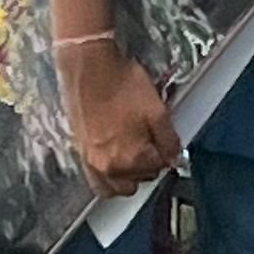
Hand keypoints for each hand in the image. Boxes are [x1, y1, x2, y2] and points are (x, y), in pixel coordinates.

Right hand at [57, 41, 179, 195]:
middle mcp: (109, 167)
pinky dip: (107, 176)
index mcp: (131, 159)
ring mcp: (91, 162)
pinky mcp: (79, 152)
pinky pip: (96, 180)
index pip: (159, 167)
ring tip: (132, 154)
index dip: (164, 151)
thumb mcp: (158, 111)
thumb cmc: (124, 85)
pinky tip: (113, 158)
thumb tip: (173, 159)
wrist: (90, 66)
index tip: (162, 136)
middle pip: (138, 179)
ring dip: (127, 176)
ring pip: (115, 186)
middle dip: (146, 165)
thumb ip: (169, 141)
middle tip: (148, 141)